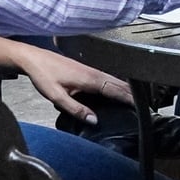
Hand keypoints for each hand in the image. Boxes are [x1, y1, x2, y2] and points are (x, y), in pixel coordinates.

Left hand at [9, 42, 133, 123]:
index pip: (116, 90)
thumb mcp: (56, 96)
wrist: (33, 58)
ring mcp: (92, 70)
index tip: (142, 107)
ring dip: (126, 90)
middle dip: (133, 95)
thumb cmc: (43, 75)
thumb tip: (94, 120)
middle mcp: (94, 72)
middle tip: (146, 106)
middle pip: (120, 84)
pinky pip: (108, 78)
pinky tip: (117, 91)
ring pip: (115, 80)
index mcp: (90, 79)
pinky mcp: (87, 70)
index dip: (130, 99)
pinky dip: (117, 85)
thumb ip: (76, 109)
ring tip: (137, 100)